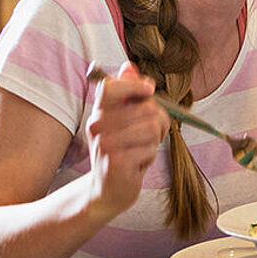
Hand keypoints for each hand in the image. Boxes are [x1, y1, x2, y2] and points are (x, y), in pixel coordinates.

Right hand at [85, 62, 168, 219]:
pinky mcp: (116, 162)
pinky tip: (136, 165)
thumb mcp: (122, 122)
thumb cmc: (120, 153)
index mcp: (99, 112)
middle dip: (159, 121)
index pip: (111, 86)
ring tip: (142, 151)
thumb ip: (127, 94)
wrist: (106, 191)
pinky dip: (149, 157)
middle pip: (145, 107)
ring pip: (151, 128)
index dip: (134, 85)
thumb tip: (129, 66)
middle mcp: (98, 125)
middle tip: (152, 135)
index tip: (149, 90)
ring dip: (154, 142)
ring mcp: (106, 144)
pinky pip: (149, 149)